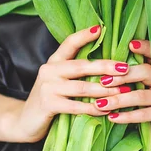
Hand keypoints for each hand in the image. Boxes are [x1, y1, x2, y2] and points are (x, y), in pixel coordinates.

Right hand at [14, 26, 132, 142]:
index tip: (100, 29)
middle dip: (106, 66)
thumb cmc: (50, 100)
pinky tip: (107, 110)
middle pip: (82, 65)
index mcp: (54, 61)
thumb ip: (75, 72)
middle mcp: (49, 70)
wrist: (25, 121)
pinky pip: (76, 106)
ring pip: (82, 87)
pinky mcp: (48, 104)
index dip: (84, 36)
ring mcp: (48, 87)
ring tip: (123, 91)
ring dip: (105, 90)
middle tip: (125, 68)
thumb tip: (107, 67)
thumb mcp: (59, 81)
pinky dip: (93, 108)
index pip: (69, 43)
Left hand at [96, 40, 150, 150]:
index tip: (129, 44)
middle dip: (123, 75)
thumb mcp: (134, 94)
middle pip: (146, 71)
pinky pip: (145, 114)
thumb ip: (124, 82)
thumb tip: (97, 72)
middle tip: (102, 81)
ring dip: (119, 99)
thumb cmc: (144, 114)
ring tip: (100, 104)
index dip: (143, 47)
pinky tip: (113, 118)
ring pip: (142, 95)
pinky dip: (127, 116)